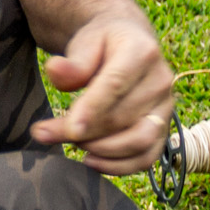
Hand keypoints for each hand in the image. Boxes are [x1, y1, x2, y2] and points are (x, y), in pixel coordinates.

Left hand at [32, 9, 174, 175]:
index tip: (70, 129)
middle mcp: (161, 80)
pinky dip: (119, 166)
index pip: (116, 84)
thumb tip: (55, 71)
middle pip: (122, 117)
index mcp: (142, 52)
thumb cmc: (102, 45)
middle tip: (44, 133)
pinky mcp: (164, 129)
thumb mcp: (85, 43)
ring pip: (139, 141)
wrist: (129, 45)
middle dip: (83, 132)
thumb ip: (73, 62)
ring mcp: (165, 107)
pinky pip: (147, 157)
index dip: (92, 109)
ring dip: (102, 150)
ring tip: (71, 143)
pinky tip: (91, 161)